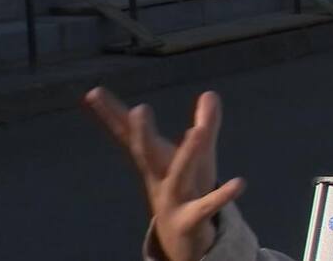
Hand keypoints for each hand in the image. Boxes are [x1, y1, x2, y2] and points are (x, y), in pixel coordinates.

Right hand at [84, 87, 245, 260]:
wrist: (182, 240)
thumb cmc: (188, 190)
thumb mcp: (199, 155)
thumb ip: (206, 123)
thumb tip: (211, 92)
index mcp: (155, 160)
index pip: (131, 134)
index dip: (112, 114)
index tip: (93, 92)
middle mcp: (159, 178)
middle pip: (147, 154)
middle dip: (143, 133)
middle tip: (139, 109)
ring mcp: (173, 199)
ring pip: (178, 176)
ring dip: (186, 155)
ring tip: (196, 132)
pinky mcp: (193, 218)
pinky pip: (208, 206)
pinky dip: (222, 195)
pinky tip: (240, 182)